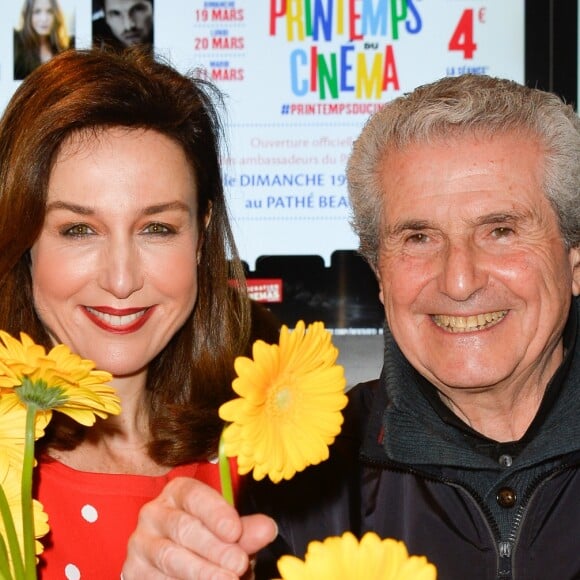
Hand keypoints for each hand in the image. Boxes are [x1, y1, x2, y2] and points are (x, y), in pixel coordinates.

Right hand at [122, 477, 277, 578]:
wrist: (176, 565)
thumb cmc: (206, 539)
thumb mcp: (228, 532)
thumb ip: (246, 530)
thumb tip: (268, 528)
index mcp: (178, 493)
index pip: (195, 496)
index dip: (216, 512)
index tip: (236, 531)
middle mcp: (153, 513)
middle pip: (183, 528)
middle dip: (213, 548)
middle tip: (238, 564)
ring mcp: (140, 544)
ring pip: (169, 557)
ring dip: (200, 572)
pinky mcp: (133, 572)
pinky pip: (156, 579)